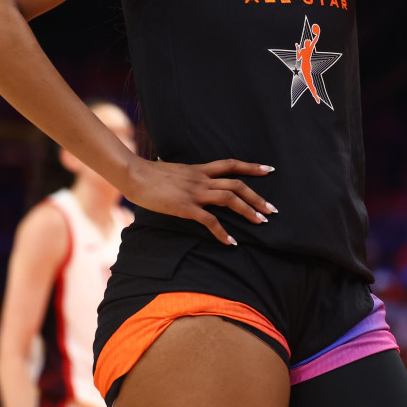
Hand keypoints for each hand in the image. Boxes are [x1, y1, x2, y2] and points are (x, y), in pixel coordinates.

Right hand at [124, 157, 276, 244]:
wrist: (134, 175)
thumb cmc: (148, 174)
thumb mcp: (172, 170)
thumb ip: (183, 175)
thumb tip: (181, 174)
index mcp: (199, 169)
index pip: (231, 164)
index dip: (252, 167)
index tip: (269, 170)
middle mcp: (201, 179)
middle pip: (237, 184)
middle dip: (257, 197)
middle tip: (272, 209)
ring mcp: (195, 193)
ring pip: (229, 199)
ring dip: (248, 211)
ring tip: (261, 222)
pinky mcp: (185, 207)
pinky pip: (210, 220)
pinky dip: (223, 232)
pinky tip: (231, 242)